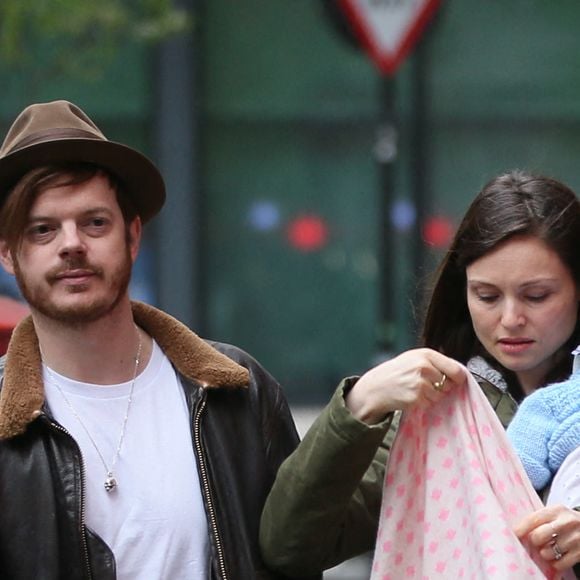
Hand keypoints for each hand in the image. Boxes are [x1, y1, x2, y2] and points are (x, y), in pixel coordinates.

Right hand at [345, 348, 465, 423]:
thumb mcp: (414, 358)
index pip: (455, 368)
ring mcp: (420, 382)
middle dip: (442, 386)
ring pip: (440, 395)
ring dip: (432, 396)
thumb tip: (460, 373)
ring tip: (415, 389)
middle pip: (449, 383)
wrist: (377, 386)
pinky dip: (423, 402)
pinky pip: (430, 403)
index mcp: (426, 354)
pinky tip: (411, 396)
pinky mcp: (416, 397)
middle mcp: (424, 366)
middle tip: (426, 384)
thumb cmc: (398, 372)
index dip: (458, 377)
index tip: (456, 381)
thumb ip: (435, 362)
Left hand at [514, 504, 579, 570]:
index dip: (521, 528)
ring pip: (548, 552)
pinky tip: (557, 557)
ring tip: (548, 549)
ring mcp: (575, 538)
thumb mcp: (554, 514)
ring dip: (544, 554)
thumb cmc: (565, 521)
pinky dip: (555, 564)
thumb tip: (517, 531)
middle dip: (534, 542)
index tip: (514, 534)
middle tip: (536, 542)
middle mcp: (566, 523)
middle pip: (538, 536)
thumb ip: (539, 519)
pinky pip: (560, 564)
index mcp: (556, 510)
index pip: (533, 519)